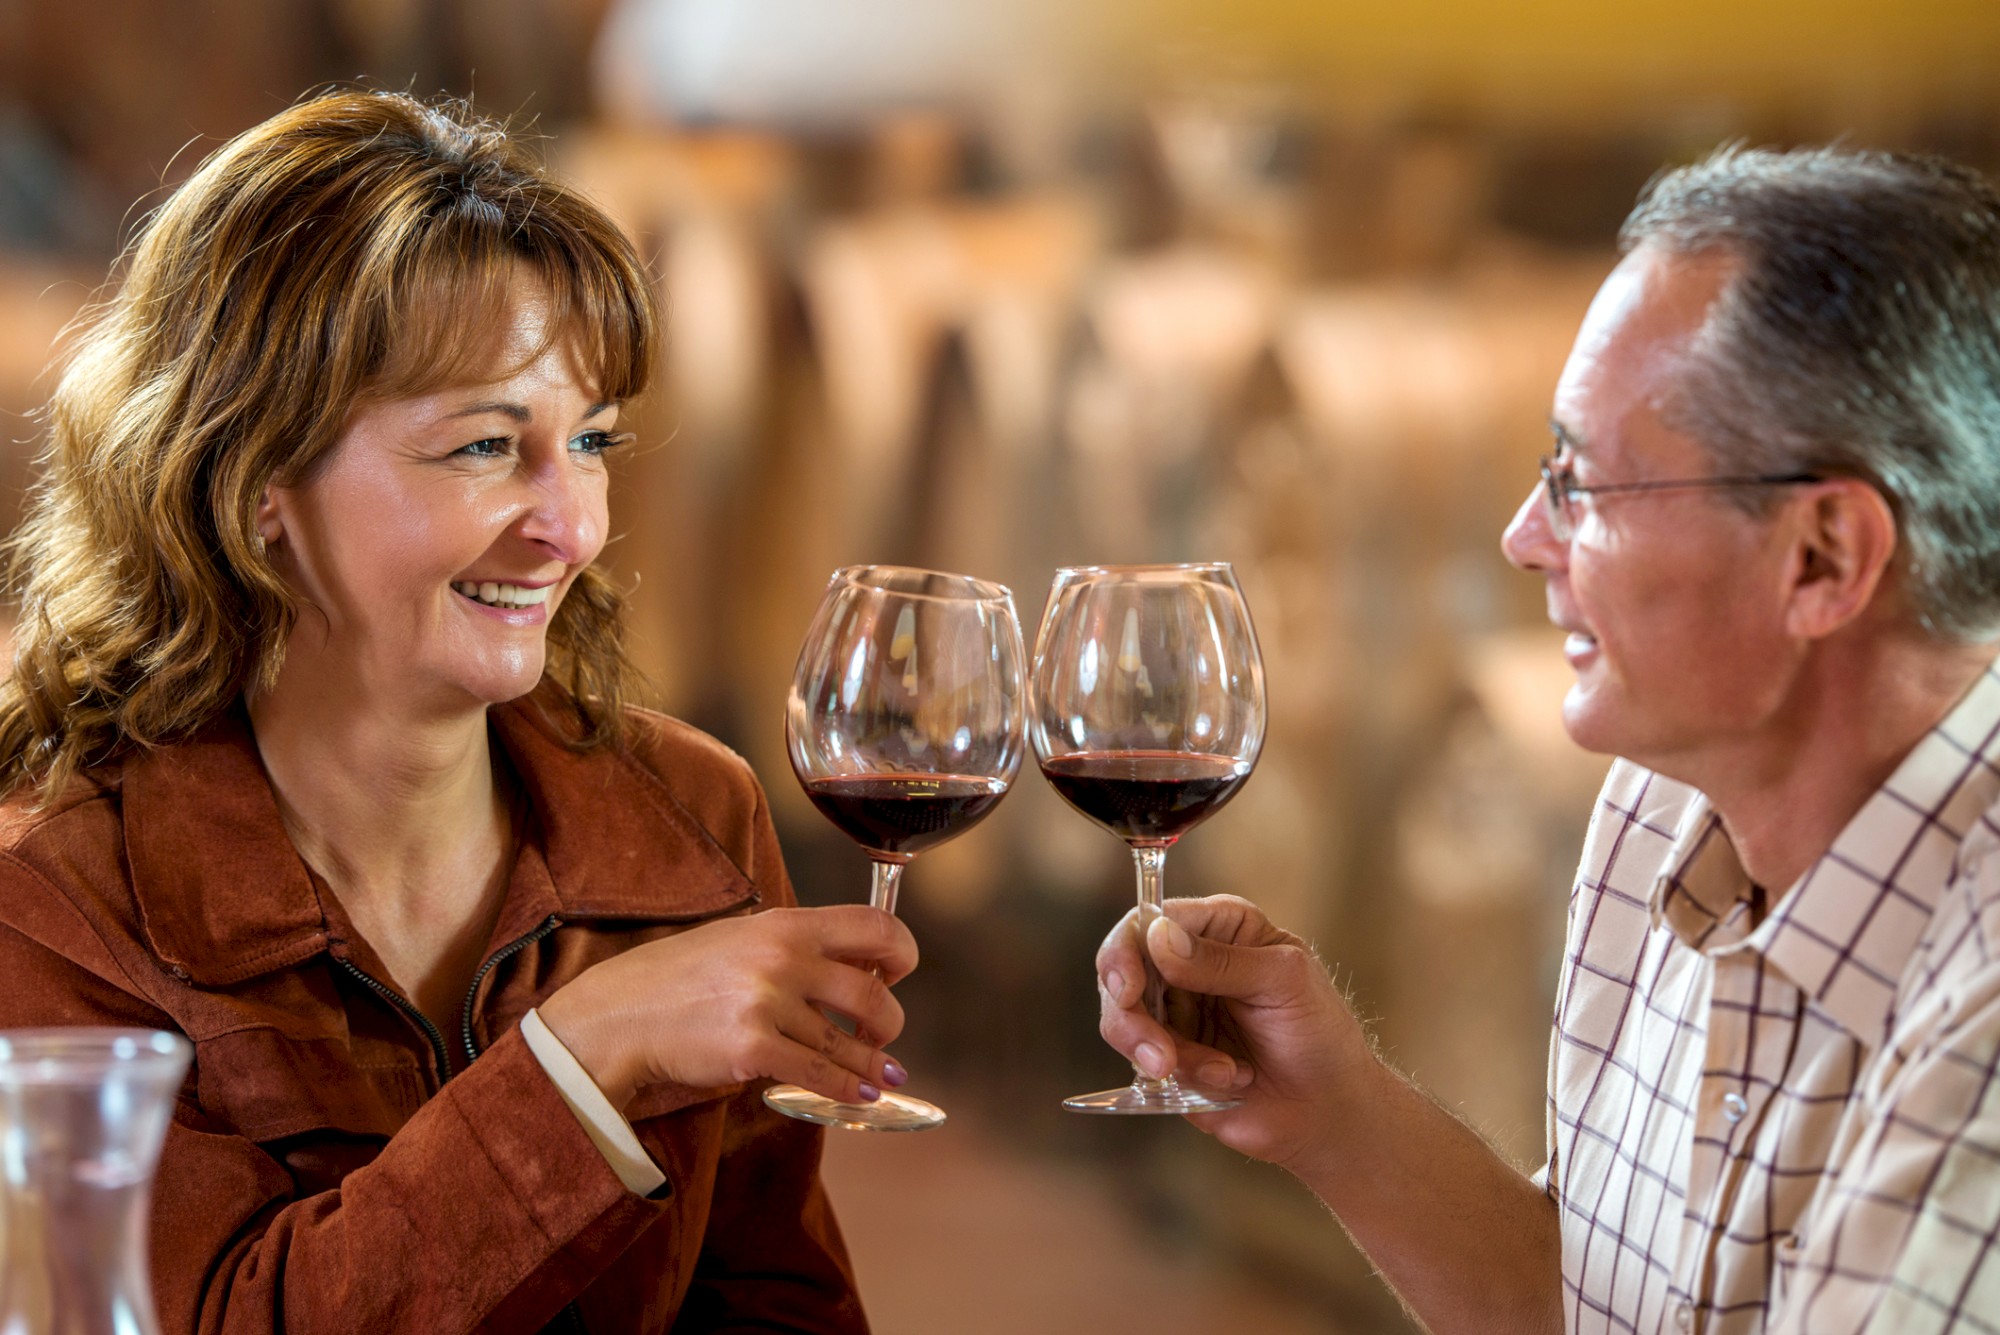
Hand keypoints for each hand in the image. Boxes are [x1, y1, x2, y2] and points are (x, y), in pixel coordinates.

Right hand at [538, 905, 916, 1112]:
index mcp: (784, 923)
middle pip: (872, 991)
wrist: (618, 1015)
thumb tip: (846, 965)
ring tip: (887, 1074)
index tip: (897, 973)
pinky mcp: (753, 1048)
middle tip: (885, 1033)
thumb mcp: (738, 938)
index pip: (873, 924)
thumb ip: (791, 945)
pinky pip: (819, 1074)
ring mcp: (768, 1003)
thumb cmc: (677, 978)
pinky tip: (861, 1095)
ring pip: (849, 1042)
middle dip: (889, 1020)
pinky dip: (848, 1089)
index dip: (899, 951)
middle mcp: (782, 957)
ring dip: (875, 1063)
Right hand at [1096, 895, 1370, 1170]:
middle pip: (1122, 970)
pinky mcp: (1169, 1056)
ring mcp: (1175, 1012)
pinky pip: (1143, 1064)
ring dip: (1161, 1053)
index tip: (1128, 988)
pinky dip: (1183, 1076)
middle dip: (1130, 1016)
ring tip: (1217, 1073)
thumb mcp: (1283, 982)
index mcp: (1220, 928)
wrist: (1328, 1109)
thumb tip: (1158, 937)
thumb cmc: (1320, 1034)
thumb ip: (1220, 961)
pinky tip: (1230, 1081)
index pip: (1151, 919)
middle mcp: (1188, 963)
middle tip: (1159, 1056)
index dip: (1127, 948)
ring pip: (1122, 1020)